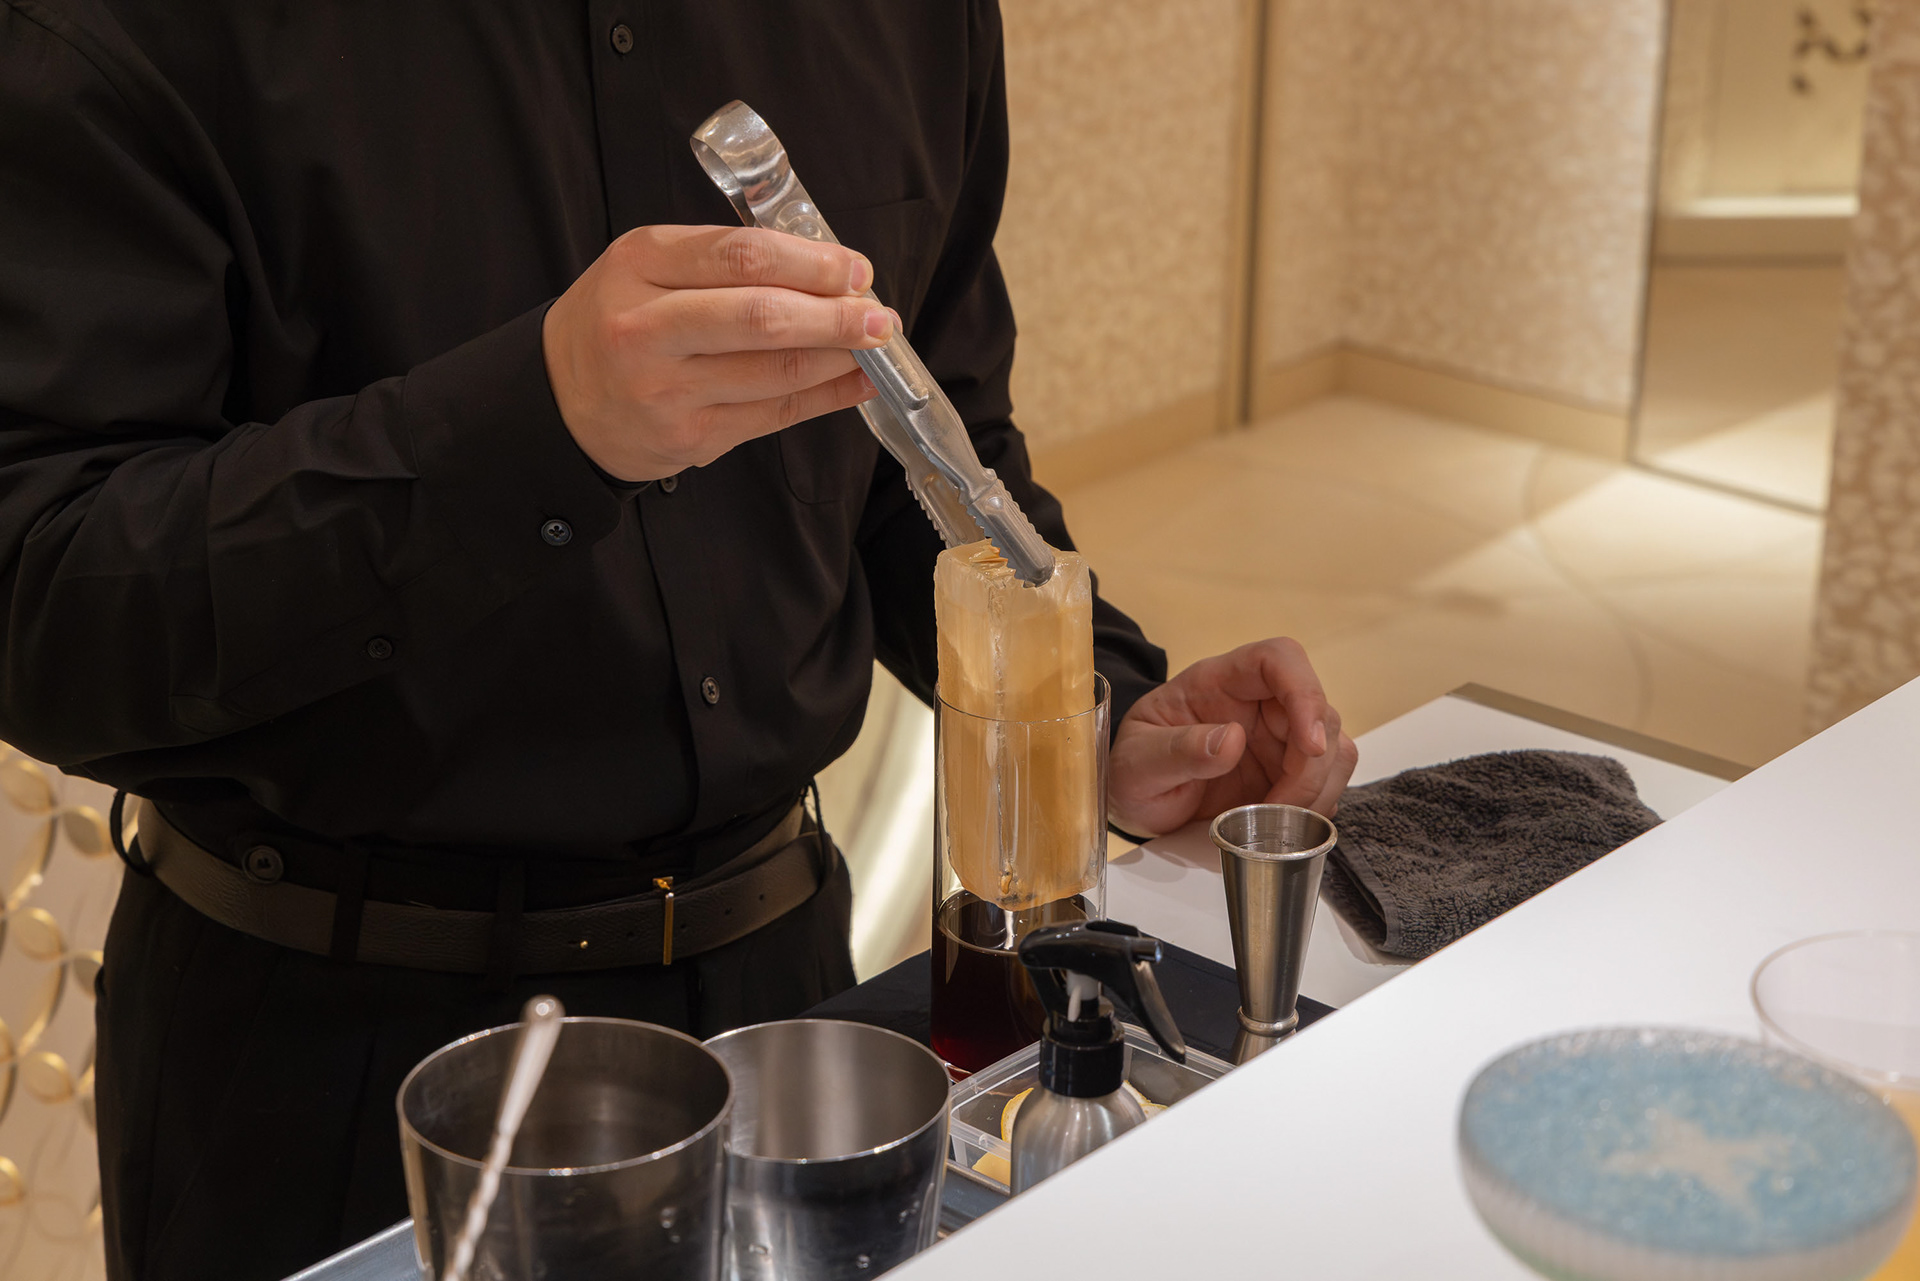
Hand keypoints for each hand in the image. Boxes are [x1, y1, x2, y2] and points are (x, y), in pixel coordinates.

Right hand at [542, 224, 893, 481]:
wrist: (558, 402)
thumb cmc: (616, 323)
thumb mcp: (645, 268)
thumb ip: (721, 261)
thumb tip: (822, 270)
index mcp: (639, 265)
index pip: (740, 256)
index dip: (810, 263)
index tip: (854, 269)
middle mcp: (648, 328)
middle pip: (761, 317)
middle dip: (835, 316)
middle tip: (880, 315)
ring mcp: (667, 391)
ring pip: (775, 371)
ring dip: (839, 357)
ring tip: (877, 345)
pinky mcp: (688, 438)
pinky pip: (774, 415)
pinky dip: (826, 397)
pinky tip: (856, 382)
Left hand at [1108, 638, 1358, 837]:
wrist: (1134, 801)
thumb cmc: (1133, 769)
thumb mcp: (1137, 764)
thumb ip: (1178, 751)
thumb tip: (1230, 740)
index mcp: (1219, 682)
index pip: (1278, 659)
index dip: (1305, 692)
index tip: (1309, 743)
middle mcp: (1258, 703)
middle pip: (1318, 712)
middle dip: (1312, 766)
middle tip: (1279, 809)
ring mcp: (1277, 738)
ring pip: (1333, 748)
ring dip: (1320, 789)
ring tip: (1278, 824)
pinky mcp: (1287, 772)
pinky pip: (1326, 782)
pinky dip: (1316, 807)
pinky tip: (1283, 827)